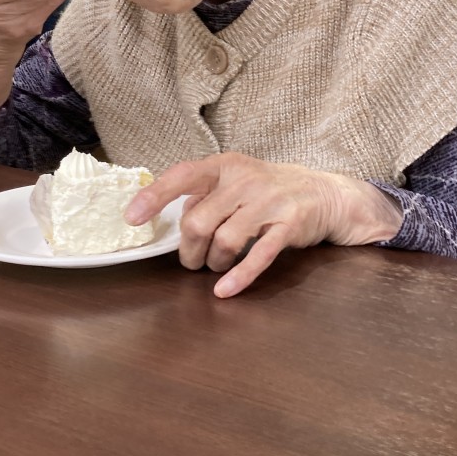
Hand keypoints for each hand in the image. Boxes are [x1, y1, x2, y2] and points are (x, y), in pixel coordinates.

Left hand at [125, 153, 402, 297]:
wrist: (324, 192)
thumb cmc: (268, 189)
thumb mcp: (236, 180)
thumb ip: (205, 195)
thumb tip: (169, 217)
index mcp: (226, 166)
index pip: (183, 175)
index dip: (155, 196)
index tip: (131, 217)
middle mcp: (245, 180)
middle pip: (199, 220)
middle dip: (189, 249)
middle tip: (193, 260)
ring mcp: (269, 202)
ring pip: (224, 241)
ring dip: (214, 263)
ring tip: (216, 266)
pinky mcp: (289, 225)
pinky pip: (258, 255)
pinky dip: (239, 276)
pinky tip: (225, 290)